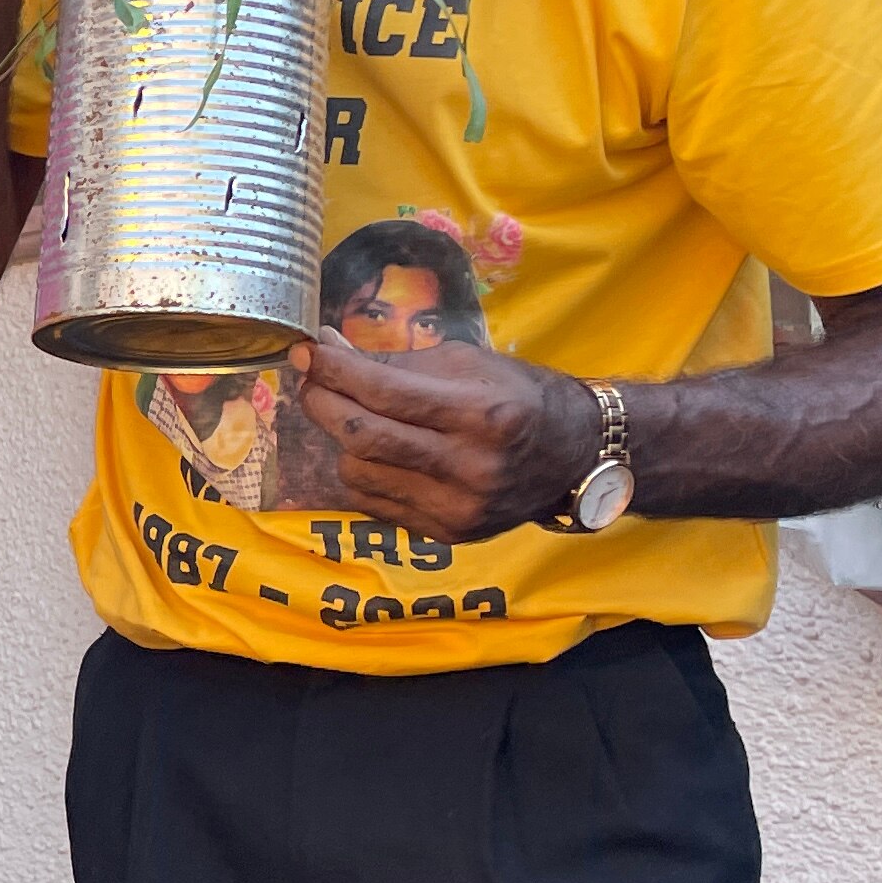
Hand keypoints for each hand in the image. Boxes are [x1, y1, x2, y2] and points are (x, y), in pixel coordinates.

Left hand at [287, 333, 602, 543]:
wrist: (574, 458)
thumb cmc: (518, 397)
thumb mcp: (468, 364)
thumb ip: (395, 361)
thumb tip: (325, 349)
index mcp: (483, 414)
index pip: (384, 391)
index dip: (334, 369)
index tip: (308, 350)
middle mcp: (471, 467)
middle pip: (362, 436)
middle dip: (321, 401)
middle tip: (311, 380)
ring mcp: (457, 507)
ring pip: (358, 472)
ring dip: (343, 440)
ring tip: (356, 416)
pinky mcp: (446, 533)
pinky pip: (373, 501)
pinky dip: (363, 471)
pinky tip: (378, 452)